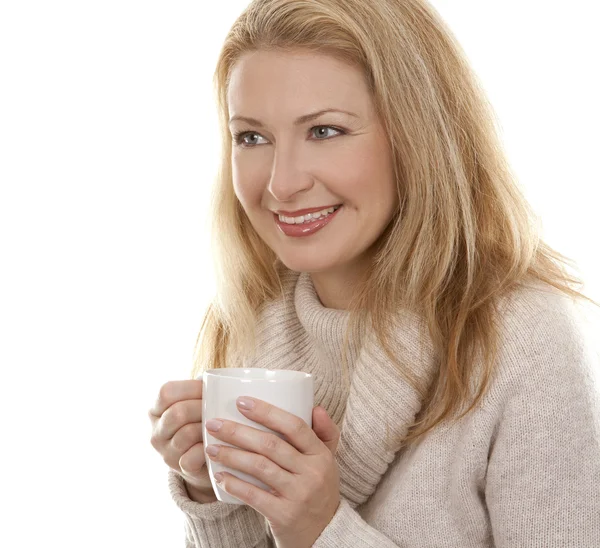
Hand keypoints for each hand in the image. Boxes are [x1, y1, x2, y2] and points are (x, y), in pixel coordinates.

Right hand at [148, 380, 215, 499]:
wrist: (203, 462)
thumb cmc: (201, 423)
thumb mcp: (194, 405)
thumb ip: (201, 391)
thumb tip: (218, 380)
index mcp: (156, 411)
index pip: (166, 392)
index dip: (190, 387)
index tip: (210, 389)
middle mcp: (156, 433)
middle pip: (177, 413)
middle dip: (202, 407)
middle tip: (219, 407)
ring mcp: (167, 452)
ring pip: (187, 433)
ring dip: (208, 427)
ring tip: (222, 423)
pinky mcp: (180, 469)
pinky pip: (193, 456)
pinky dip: (208, 448)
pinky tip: (218, 443)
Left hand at [204, 397, 340, 547]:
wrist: (325, 535)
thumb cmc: (320, 491)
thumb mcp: (328, 462)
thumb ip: (325, 433)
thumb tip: (315, 407)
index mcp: (321, 454)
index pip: (294, 426)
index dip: (266, 412)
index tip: (241, 402)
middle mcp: (312, 473)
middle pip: (270, 445)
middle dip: (238, 431)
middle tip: (214, 424)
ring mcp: (299, 495)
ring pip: (259, 467)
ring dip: (231, 455)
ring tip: (211, 448)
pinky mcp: (285, 516)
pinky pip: (254, 495)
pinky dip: (235, 484)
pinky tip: (220, 476)